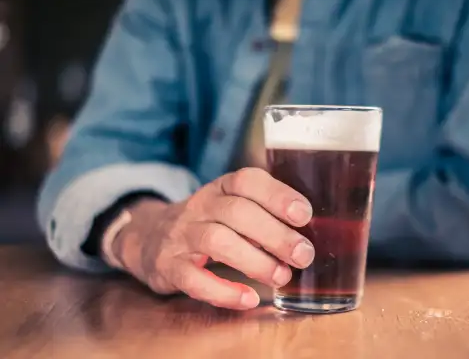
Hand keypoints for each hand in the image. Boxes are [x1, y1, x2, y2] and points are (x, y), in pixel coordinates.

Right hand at [105, 168, 314, 309]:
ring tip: (282, 277)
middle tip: (303, 255)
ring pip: (217, 241)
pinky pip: (193, 278)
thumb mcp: (230, 206)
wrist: (150, 238)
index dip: (277, 195)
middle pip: (237, 212)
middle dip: (275, 234)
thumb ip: (262, 214)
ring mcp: (182, 234)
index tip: (304, 214)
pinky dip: (223, 291)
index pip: (247, 180)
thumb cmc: (208, 222)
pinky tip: (247, 298)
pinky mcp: (169, 265)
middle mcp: (200, 206)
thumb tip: (307, 235)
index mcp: (220, 188)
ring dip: (254, 261)